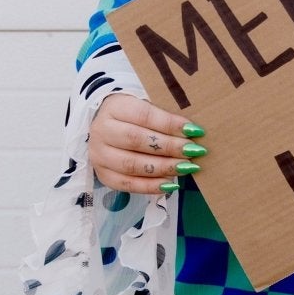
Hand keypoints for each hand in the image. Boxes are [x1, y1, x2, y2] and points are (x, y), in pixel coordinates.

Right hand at [90, 92, 204, 194]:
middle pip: (137, 140)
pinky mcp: (104, 175)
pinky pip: (128, 185)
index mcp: (114, 108)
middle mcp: (102, 131)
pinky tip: (170, 184)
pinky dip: (151, 186)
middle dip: (170, 147)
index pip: (144, 115)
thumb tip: (192, 132)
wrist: (105, 130)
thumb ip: (163, 119)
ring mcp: (100, 155)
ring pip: (132, 165)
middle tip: (194, 150)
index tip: (194, 130)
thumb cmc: (132, 118)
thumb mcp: (144, 108)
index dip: (170, 124)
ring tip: (187, 167)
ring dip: (163, 167)